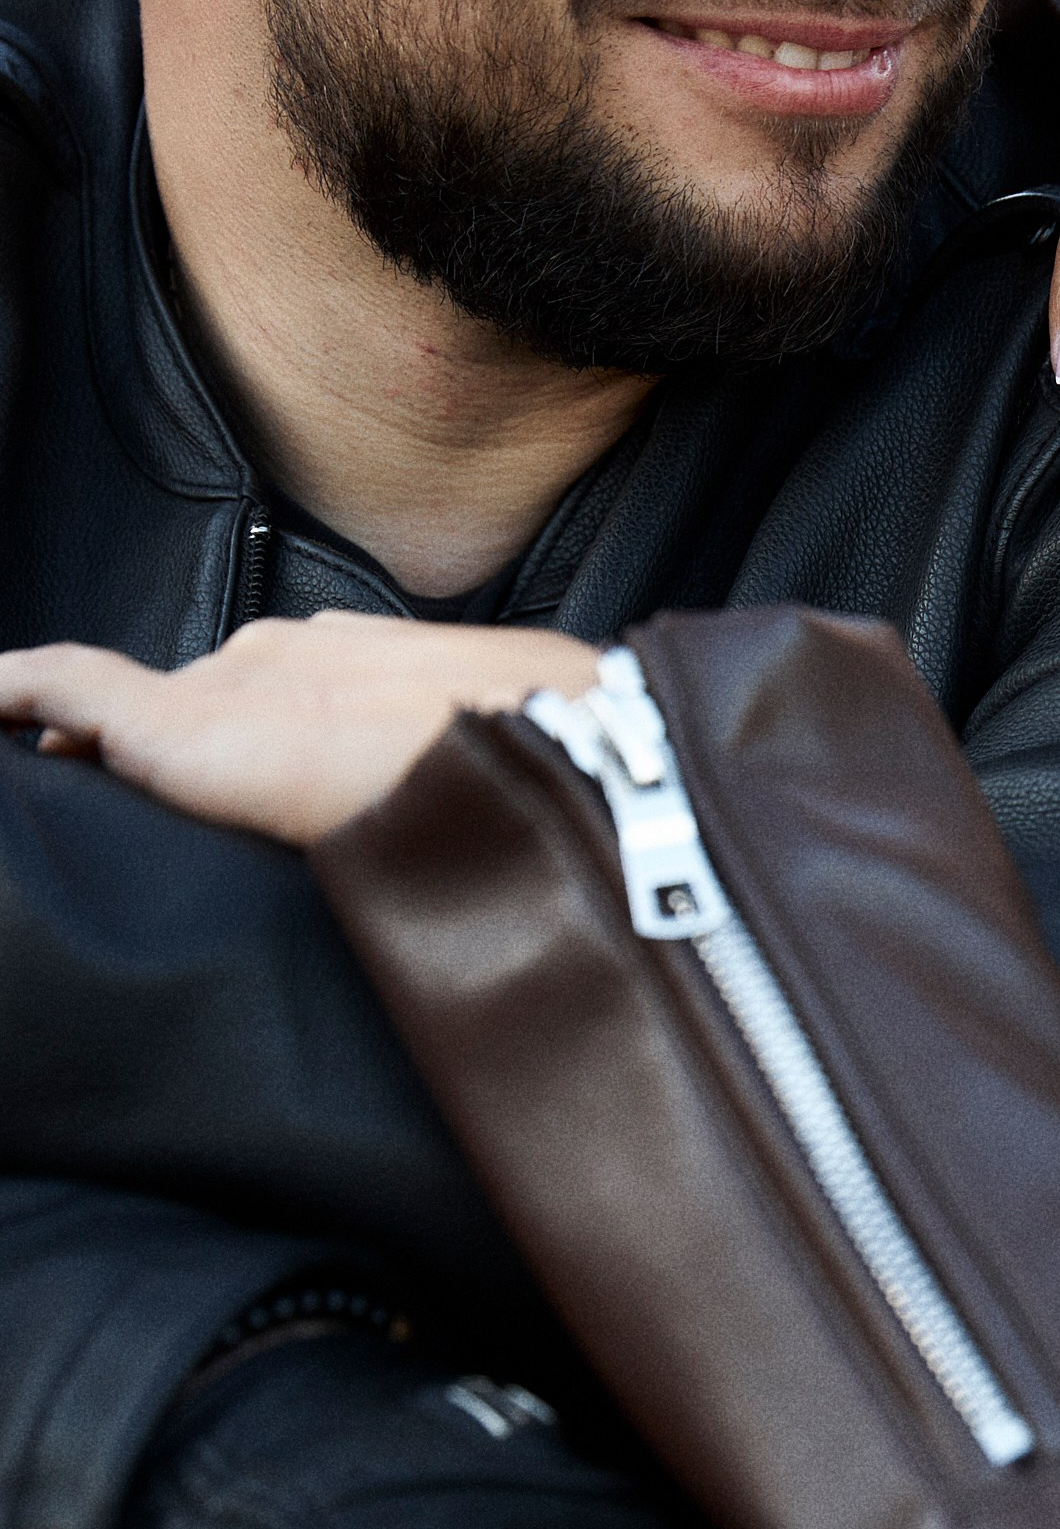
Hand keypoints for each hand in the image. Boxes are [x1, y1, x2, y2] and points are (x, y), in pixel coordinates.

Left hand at [0, 611, 597, 843]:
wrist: (519, 753)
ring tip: (34, 751)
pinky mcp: (180, 718)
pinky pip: (58, 684)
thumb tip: (476, 872)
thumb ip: (452, 798)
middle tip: (82, 767)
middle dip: (142, 739)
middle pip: (192, 698)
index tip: (183, 760)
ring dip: (77, 726)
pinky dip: (11, 689)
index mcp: (362, 669)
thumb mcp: (495, 783)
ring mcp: (234, 681)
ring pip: (123, 699)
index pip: (264, 692)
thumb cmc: (538, 781)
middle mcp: (289, 657)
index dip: (221, 725)